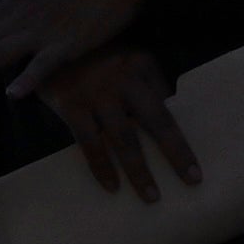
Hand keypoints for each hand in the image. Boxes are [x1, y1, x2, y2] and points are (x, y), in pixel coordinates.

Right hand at [36, 46, 201, 204]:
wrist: (45, 47)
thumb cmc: (94, 60)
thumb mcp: (125, 59)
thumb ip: (148, 83)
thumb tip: (173, 113)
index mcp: (141, 65)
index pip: (168, 105)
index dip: (183, 134)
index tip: (197, 162)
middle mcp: (123, 78)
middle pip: (156, 121)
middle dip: (176, 153)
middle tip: (192, 180)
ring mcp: (96, 93)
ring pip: (124, 138)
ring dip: (139, 170)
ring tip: (151, 196)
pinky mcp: (71, 105)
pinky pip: (90, 143)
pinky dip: (102, 167)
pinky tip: (112, 186)